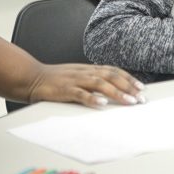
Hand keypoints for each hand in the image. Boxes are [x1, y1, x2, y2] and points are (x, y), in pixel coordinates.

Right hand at [28, 63, 144, 107]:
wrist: (32, 77)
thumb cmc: (55, 80)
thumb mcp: (77, 76)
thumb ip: (91, 81)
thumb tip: (109, 92)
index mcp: (88, 69)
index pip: (113, 70)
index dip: (128, 78)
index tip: (141, 88)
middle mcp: (85, 72)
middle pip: (111, 76)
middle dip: (128, 86)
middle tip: (140, 98)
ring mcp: (75, 80)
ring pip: (100, 84)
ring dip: (116, 92)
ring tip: (129, 101)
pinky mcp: (65, 89)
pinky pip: (80, 94)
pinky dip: (92, 99)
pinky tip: (102, 104)